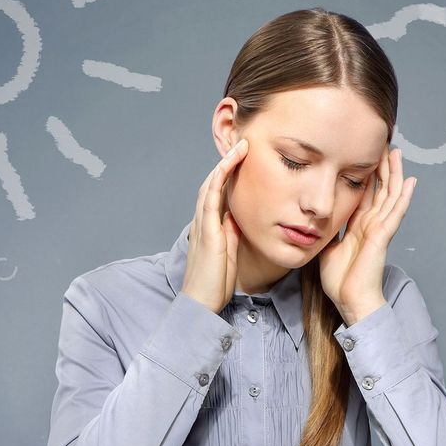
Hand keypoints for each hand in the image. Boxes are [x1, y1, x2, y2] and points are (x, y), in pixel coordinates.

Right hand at [181, 138, 248, 312]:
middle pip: (212, 182)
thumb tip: (239, 216)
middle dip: (227, 162)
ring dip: (225, 163)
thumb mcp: (228, 251)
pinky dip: (219, 177)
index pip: (218, 192)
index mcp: (209, 225)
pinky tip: (229, 164)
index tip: (244, 159)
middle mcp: (203, 220)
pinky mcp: (206, 229)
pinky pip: (211, 196)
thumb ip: (231, 232)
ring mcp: (203, 223)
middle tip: (243, 143)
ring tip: (240, 146)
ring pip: (210, 184)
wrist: (202, 302)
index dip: (229, 174)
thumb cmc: (215, 281)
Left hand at [318, 145, 416, 324]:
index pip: (366, 195)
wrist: (350, 300)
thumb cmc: (341, 281)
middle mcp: (372, 224)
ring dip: (394, 174)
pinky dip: (403, 196)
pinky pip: (396, 212)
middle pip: (380, 190)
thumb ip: (329, 231)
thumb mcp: (328, 248)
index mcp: (359, 226)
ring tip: (396, 153)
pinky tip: (410, 181)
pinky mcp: (383, 236)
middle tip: (384, 146)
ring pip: (390, 195)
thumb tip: (320, 220)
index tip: (365, 157)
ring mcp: (380, 229)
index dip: (367, 176)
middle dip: (382, 168)